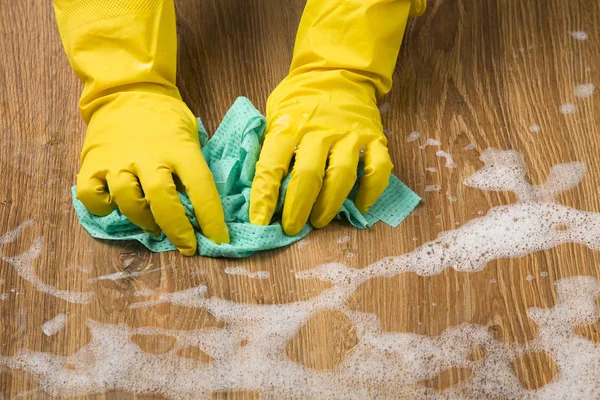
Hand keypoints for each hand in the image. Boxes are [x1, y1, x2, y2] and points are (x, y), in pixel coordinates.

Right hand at [76, 93, 228, 254]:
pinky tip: (115, 205)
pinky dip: (104, 208)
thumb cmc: (166, 118)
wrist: (126, 90)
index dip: (211, 217)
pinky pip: (93, 197)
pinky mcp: (92, 164)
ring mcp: (117, 160)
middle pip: (162, 201)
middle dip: (177, 230)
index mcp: (179, 148)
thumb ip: (193, 167)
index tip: (218, 240)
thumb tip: (200, 208)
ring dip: (144, 221)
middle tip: (187, 246)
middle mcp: (148, 156)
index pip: (200, 186)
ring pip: (128, 202)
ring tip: (154, 225)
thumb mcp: (190, 136)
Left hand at [249, 0, 424, 235]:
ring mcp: (350, 134)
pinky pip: (378, 169)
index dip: (264, 196)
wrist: (338, 70)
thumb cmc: (300, 99)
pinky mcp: (374, 138)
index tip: (259, 221)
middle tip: (291, 228)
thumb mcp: (275, 113)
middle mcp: (320, 131)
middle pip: (308, 176)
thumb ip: (269, 143)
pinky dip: (371, 191)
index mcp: (290, 125)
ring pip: (342, 176)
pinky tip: (359, 206)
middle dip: (298, 208)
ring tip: (319, 221)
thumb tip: (256, 185)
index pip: (272, 164)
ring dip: (330, 205)